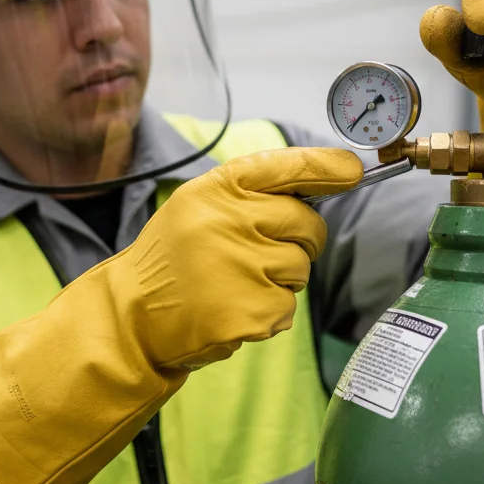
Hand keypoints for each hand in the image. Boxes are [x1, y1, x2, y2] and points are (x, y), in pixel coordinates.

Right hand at [120, 146, 362, 369]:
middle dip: (299, 241)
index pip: (286, 167)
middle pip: (306, 225)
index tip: (352, 171)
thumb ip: (250, 194)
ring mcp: (241, 268)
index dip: (326, 168)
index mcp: (215, 191)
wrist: (131, 316)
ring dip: (280, 280)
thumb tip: (322, 186)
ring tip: (235, 285)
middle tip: (262, 255)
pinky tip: (231, 310)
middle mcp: (229, 222)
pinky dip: (267, 314)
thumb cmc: (172, 259)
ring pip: (300, 269)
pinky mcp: (249, 312)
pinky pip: (287, 308)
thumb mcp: (197, 207)